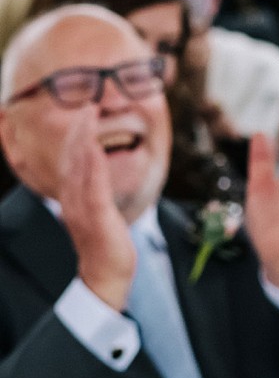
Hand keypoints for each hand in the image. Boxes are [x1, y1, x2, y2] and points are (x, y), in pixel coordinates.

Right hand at [59, 110, 135, 310]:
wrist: (106, 275)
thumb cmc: (107, 242)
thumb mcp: (100, 210)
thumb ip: (97, 189)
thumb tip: (101, 166)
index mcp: (74, 196)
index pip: (72, 159)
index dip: (77, 134)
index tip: (85, 110)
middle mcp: (73, 199)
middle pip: (72, 157)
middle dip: (78, 128)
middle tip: (87, 103)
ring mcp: (82, 208)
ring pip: (79, 167)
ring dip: (84, 138)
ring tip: (90, 114)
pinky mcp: (97, 218)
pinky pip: (94, 187)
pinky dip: (94, 165)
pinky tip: (97, 148)